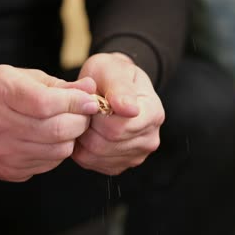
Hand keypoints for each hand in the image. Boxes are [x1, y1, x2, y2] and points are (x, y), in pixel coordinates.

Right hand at [0, 65, 98, 181]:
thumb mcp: (22, 78)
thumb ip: (58, 85)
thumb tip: (90, 89)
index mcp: (1, 92)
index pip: (47, 103)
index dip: (75, 102)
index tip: (89, 100)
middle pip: (56, 129)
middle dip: (80, 121)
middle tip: (83, 113)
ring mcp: (3, 152)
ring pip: (58, 150)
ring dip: (71, 137)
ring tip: (67, 125)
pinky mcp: (10, 170)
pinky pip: (49, 164)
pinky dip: (58, 151)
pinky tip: (50, 139)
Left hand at [72, 53, 164, 174]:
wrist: (113, 85)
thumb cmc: (112, 74)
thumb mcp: (114, 69)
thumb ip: (120, 87)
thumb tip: (130, 110)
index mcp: (153, 113)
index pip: (118, 127)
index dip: (96, 115)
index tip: (92, 99)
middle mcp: (150, 138)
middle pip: (106, 144)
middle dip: (87, 126)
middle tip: (85, 108)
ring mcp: (136, 155)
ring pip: (96, 155)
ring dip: (83, 137)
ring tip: (87, 118)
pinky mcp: (119, 165)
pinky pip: (91, 163)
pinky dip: (82, 148)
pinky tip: (87, 130)